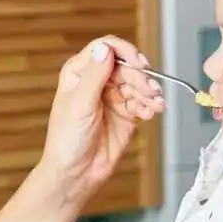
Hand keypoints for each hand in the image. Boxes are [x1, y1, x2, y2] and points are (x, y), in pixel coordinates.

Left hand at [40, 36, 164, 199]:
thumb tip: (105, 48)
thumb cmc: (67, 140)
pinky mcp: (126, 113)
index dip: (125, 51)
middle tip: (150, 91)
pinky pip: (143, 102)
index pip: (105, 48)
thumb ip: (95, 75)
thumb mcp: (79, 104)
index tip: (139, 63)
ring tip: (155, 103)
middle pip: (127, 66)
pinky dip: (151, 105)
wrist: (76, 173)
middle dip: (141, 77)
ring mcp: (112, 96)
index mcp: (80, 72)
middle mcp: (97, 81)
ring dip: (150, 91)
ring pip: (138, 83)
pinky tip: (152, 112)